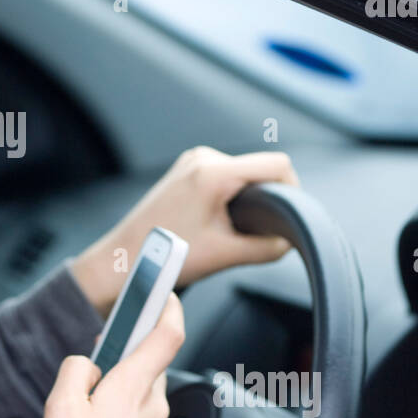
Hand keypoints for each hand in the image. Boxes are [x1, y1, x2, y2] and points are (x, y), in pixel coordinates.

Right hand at [39, 292, 183, 417]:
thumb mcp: (60, 406)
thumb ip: (75, 370)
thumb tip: (87, 363)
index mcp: (133, 387)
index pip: (167, 334)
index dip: (168, 305)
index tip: (164, 289)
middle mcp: (151, 405)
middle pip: (148, 361)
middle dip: (126, 351)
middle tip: (101, 348)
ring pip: (141, 388)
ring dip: (120, 382)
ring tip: (87, 396)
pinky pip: (137, 412)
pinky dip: (120, 406)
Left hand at [70, 147, 297, 316]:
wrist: (124, 259)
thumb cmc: (165, 256)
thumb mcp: (226, 254)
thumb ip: (268, 247)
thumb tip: (290, 241)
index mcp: (213, 171)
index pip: (277, 164)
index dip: (293, 189)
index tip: (290, 216)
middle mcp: (203, 158)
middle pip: (260, 168)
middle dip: (267, 197)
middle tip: (255, 230)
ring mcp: (192, 161)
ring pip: (243, 173)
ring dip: (247, 198)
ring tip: (230, 228)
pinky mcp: (186, 170)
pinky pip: (225, 176)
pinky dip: (231, 196)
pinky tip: (217, 221)